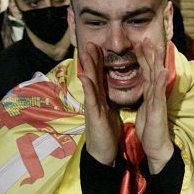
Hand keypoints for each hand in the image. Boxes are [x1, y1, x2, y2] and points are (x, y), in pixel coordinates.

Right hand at [77, 42, 121, 166]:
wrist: (103, 151)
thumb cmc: (107, 131)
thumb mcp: (108, 111)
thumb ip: (106, 98)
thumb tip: (107, 88)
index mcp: (101, 97)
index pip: (100, 75)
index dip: (99, 60)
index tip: (97, 45)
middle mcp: (95, 98)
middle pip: (93, 74)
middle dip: (91, 58)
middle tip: (88, 42)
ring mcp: (92, 105)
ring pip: (90, 83)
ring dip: (88, 67)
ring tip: (86, 52)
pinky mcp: (93, 114)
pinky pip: (91, 99)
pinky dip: (88, 88)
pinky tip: (85, 77)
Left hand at [134, 38, 172, 174]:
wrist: (157, 146)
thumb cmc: (151, 128)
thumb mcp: (145, 109)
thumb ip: (146, 96)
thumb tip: (146, 86)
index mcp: (149, 93)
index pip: (146, 71)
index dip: (143, 57)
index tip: (139, 43)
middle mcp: (155, 93)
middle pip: (151, 70)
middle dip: (149, 54)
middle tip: (147, 38)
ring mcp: (158, 99)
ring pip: (156, 77)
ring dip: (156, 62)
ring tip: (156, 48)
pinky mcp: (158, 108)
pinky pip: (158, 92)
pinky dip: (160, 81)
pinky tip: (162, 70)